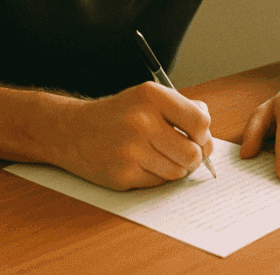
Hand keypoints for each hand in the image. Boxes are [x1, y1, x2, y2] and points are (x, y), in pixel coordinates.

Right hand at [56, 81, 213, 190]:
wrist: (72, 131)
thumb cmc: (117, 115)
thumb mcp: (146, 97)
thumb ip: (181, 108)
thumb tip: (207, 132)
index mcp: (150, 95)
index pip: (200, 121)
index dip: (204, 135)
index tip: (198, 138)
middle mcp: (140, 121)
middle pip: (193, 153)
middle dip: (193, 157)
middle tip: (183, 153)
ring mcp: (130, 149)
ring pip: (177, 172)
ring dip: (175, 168)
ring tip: (159, 157)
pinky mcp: (122, 174)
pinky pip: (158, 183)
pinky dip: (156, 177)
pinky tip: (142, 164)